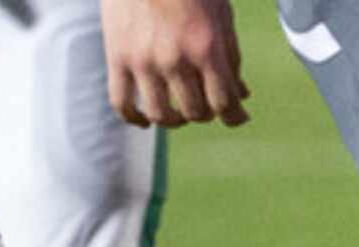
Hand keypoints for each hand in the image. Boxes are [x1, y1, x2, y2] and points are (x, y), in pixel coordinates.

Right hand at [103, 0, 250, 126]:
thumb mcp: (220, 15)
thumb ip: (231, 57)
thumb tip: (241, 95)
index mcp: (205, 46)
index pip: (224, 103)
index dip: (235, 117)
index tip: (238, 117)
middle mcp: (174, 58)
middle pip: (195, 112)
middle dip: (205, 113)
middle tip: (205, 103)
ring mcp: (143, 61)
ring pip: (160, 115)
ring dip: (174, 120)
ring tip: (177, 113)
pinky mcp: (117, 57)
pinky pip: (122, 103)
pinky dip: (135, 118)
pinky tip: (146, 120)